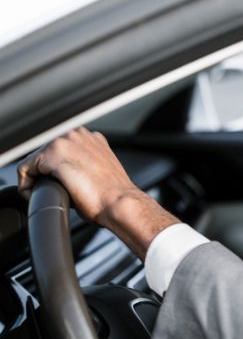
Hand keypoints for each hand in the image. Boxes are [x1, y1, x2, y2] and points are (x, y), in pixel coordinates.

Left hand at [17, 127, 177, 259]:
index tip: (57, 186)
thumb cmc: (114, 197)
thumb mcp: (100, 174)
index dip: (54, 171)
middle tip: (49, 192)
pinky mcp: (54, 153)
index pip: (60, 151)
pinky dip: (26, 185)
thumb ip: (84, 167)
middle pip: (45, 153)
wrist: (121, 204)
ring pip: (34, 160)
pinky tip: (37, 196)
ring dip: (35, 178)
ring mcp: (66, 141)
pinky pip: (26, 169)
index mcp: (92, 139)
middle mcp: (79, 135)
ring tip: (44, 195)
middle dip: (43, 174)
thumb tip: (69, 178)